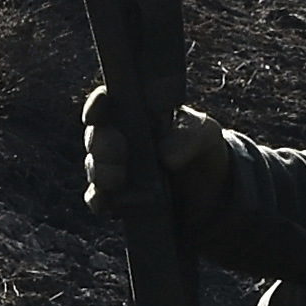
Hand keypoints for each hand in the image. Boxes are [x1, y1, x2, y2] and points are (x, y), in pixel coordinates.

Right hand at [77, 89, 233, 217]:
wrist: (211, 193)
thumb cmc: (201, 149)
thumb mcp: (205, 134)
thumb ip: (189, 136)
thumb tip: (166, 156)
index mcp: (136, 112)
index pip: (108, 101)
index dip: (97, 105)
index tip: (96, 114)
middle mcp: (119, 138)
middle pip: (96, 135)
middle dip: (101, 144)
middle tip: (118, 153)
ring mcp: (115, 169)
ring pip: (94, 167)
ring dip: (100, 173)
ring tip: (116, 180)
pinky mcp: (116, 198)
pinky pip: (98, 198)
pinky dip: (99, 200)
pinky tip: (107, 204)